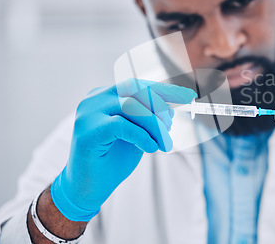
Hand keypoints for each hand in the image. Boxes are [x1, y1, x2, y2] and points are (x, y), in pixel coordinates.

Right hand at [51, 79, 196, 221]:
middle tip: (170, 126)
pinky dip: (142, 136)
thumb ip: (148, 120)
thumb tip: (171, 110)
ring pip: (131, 107)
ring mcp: (88, 113)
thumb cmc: (111, 161)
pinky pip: (123, 125)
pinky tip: (151, 148)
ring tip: (163, 143)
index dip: (165, 90)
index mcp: (105, 96)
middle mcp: (95, 99)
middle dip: (160, 106)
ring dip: (154, 125)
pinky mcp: (88, 131)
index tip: (187, 95)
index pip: (138, 86)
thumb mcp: (136, 135)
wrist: (86, 189)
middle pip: (136, 90)